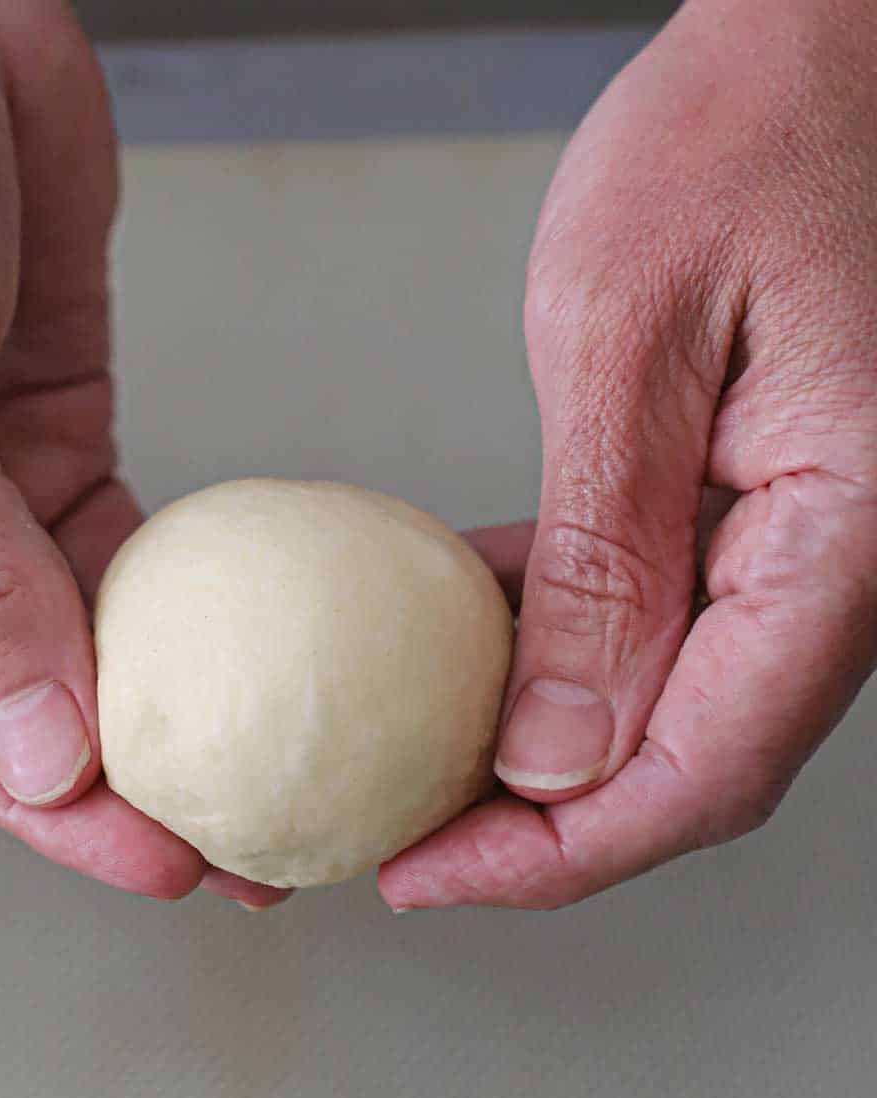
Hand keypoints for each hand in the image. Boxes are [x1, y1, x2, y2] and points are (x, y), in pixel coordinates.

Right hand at [0, 0, 290, 905]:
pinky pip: (129, 545)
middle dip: (121, 784)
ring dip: (170, 709)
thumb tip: (39, 743)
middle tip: (239, 853)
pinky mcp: (53, 428)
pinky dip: (189, 604)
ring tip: (265, 778)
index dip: (41, 809)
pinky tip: (253, 658)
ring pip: (79, 635)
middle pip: (11, 697)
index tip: (157, 864)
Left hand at [381, 0, 876, 909]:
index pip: (701, 773)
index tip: (422, 875)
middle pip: (688, 763)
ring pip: (670, 704)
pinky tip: (477, 643)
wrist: (820, 36)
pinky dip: (562, 649)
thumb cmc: (742, 134)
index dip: (555, 853)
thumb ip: (605, 560)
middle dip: (540, 824)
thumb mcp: (630, 341)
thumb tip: (557, 748)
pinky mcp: (766, 499)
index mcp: (849, 540)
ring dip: (545, 748)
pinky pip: (663, 616)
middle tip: (403, 836)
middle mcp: (851, 564)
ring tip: (418, 760)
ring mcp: (814, 538)